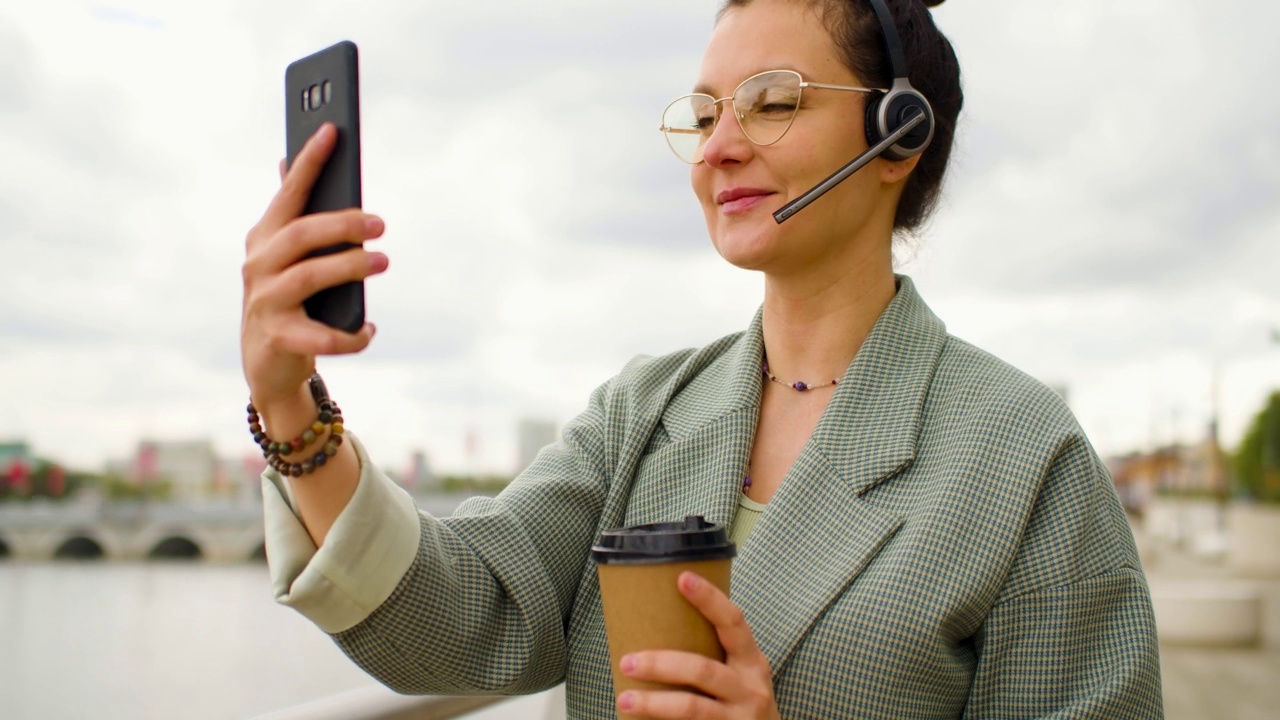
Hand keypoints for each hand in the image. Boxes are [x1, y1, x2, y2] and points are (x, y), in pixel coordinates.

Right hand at [240, 122, 388, 409]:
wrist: (267, 362)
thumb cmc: (286, 299)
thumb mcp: (285, 255)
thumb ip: (293, 214)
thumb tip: (289, 158)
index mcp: (265, 238)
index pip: (289, 194)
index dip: (309, 162)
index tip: (332, 130)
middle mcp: (259, 266)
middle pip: (301, 234)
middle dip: (343, 224)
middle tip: (381, 224)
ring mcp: (265, 302)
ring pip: (309, 277)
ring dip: (349, 267)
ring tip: (382, 260)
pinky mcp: (279, 339)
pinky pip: (323, 336)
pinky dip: (352, 334)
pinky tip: (369, 330)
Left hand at [616, 571, 780, 719]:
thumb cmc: (743, 704)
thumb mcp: (740, 675)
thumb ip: (712, 655)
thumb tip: (658, 626)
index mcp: (751, 661)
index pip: (734, 622)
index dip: (710, 599)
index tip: (682, 578)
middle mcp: (750, 688)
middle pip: (702, 669)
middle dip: (660, 664)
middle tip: (627, 662)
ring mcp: (740, 717)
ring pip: (691, 707)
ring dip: (654, 702)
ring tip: (625, 700)